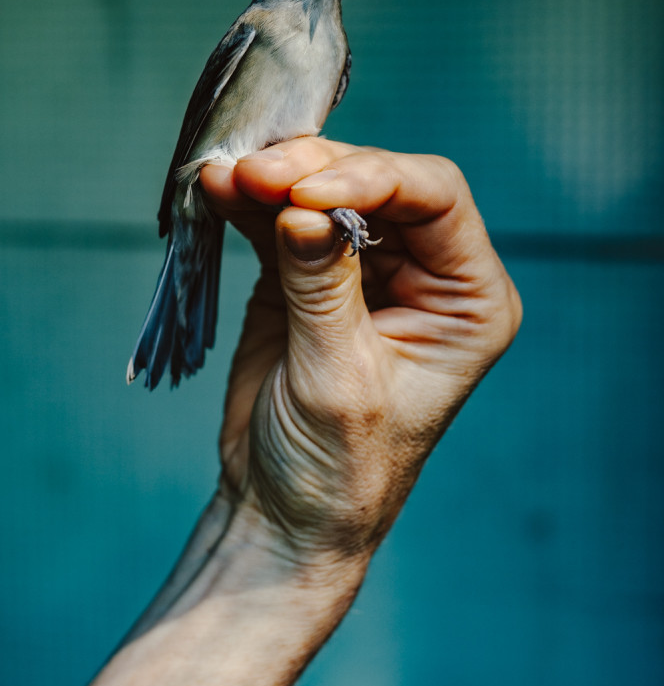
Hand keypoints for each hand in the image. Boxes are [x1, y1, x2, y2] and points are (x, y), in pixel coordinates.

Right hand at [201, 139, 521, 565]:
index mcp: (466, 299)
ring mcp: (364, 268)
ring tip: (227, 176)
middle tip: (254, 175)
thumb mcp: (338, 380)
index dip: (373, 180)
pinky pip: (279, 219)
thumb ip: (323, 288)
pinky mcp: (306, 272)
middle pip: (377, 182)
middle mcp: (425, 271)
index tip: (305, 194)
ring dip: (274, 179)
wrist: (282, 513)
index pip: (436, 198)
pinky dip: (249, 204)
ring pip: (324, 190)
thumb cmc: (337, 469)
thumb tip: (301, 209)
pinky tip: (219, 190)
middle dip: (314, 172)